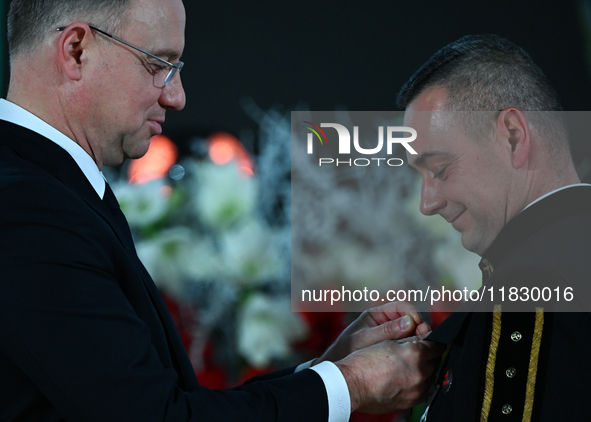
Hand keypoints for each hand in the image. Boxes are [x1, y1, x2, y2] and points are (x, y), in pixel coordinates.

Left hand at [316, 301, 430, 364]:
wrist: (340, 371)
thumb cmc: (347, 351)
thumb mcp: (366, 338)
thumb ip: (386, 331)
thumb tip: (409, 321)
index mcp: (377, 315)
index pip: (401, 307)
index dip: (412, 314)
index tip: (417, 325)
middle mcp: (385, 323)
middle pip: (410, 320)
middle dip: (419, 327)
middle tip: (425, 338)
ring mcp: (390, 336)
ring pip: (411, 333)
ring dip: (418, 339)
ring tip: (422, 347)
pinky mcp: (393, 349)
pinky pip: (408, 345)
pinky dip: (413, 348)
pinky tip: (415, 356)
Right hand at [336, 338, 444, 412]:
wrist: (351, 385)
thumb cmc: (364, 362)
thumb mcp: (387, 342)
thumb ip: (409, 340)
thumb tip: (423, 339)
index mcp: (415, 353)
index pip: (437, 345)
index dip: (432, 341)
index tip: (429, 342)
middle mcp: (420, 372)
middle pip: (435, 362)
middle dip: (427, 357)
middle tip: (414, 354)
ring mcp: (416, 390)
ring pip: (429, 378)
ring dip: (423, 372)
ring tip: (405, 368)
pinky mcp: (410, 402)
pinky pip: (422, 392)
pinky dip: (417, 385)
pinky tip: (404, 380)